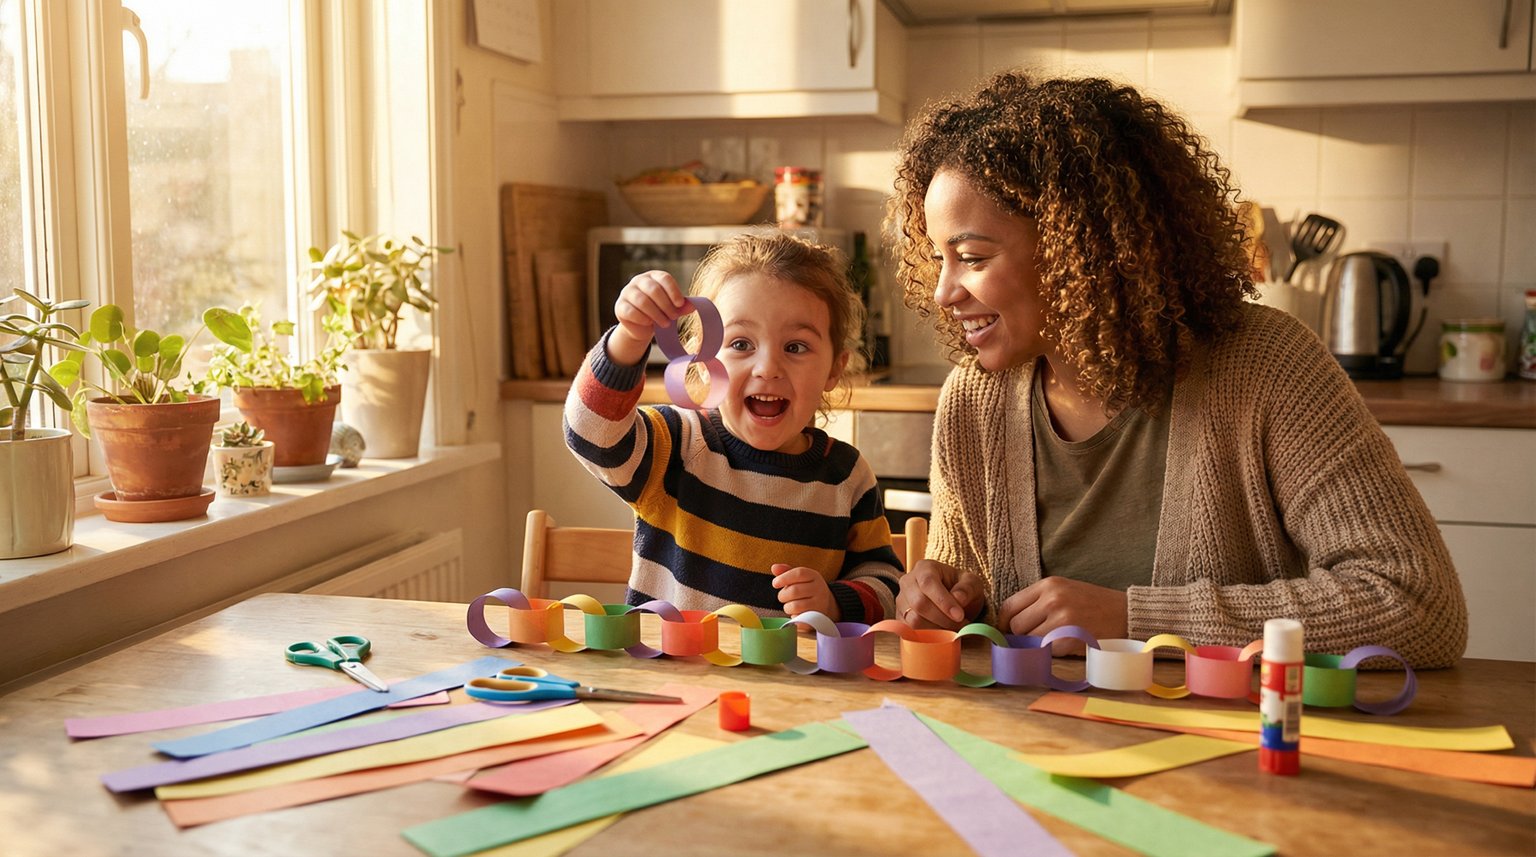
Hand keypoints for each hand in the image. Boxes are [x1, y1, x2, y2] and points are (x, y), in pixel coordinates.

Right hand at [608, 270, 691, 365]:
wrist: (642, 326)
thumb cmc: (660, 312)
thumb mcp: (672, 307)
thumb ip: (682, 306)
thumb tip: (694, 306)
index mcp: (654, 276)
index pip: (664, 278)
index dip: (674, 291)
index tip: (680, 305)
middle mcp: (639, 280)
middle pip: (653, 289)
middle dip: (666, 305)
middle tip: (674, 317)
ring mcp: (627, 292)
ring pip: (642, 301)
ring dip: (656, 314)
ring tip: (665, 323)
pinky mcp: (620, 306)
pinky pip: (631, 311)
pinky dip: (643, 319)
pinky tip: (649, 323)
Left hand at [771, 564, 837, 619]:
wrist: (826, 604)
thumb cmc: (807, 589)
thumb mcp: (800, 578)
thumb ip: (786, 572)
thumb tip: (774, 567)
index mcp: (814, 576)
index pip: (798, 573)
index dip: (784, 578)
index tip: (775, 583)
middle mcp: (819, 588)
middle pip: (794, 590)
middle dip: (783, 595)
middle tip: (782, 597)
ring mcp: (819, 604)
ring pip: (795, 606)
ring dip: (787, 607)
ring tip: (789, 605)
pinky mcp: (817, 617)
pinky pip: (799, 618)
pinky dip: (794, 616)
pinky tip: (796, 613)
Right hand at [894, 559, 985, 629]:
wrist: (952, 599)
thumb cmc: (961, 589)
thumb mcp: (972, 583)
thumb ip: (967, 588)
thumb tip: (958, 599)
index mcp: (924, 568)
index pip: (928, 583)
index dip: (943, 601)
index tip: (959, 616)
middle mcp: (908, 582)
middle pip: (919, 603)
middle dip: (943, 619)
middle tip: (962, 625)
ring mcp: (901, 601)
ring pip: (913, 620)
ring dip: (937, 630)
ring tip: (954, 629)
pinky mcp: (900, 619)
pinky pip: (910, 633)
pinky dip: (929, 638)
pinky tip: (943, 635)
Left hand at [996, 577, 1127, 654]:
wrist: (1126, 613)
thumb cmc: (1093, 603)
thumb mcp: (1064, 590)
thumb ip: (1038, 602)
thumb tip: (1010, 624)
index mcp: (1048, 585)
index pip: (1009, 605)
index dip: (1004, 622)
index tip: (1007, 632)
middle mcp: (1052, 599)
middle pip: (1016, 625)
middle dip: (1021, 635)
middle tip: (1034, 638)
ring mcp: (1061, 619)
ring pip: (1029, 640)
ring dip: (1036, 645)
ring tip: (1053, 640)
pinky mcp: (1070, 638)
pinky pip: (1047, 651)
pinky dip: (1052, 652)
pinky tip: (1065, 645)